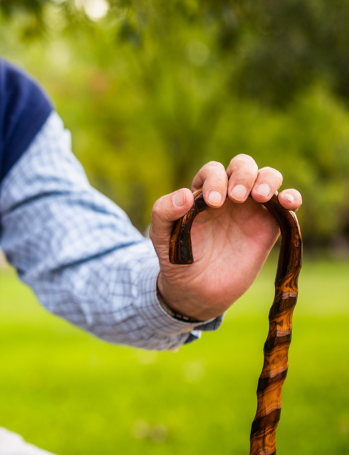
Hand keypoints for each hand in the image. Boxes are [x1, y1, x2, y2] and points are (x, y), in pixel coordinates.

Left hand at [149, 155, 302, 319]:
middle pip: (243, 165)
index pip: (213, 171)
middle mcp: (229, 194)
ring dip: (268, 179)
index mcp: (203, 191)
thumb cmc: (178, 257)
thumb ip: (164, 211)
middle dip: (242, 175)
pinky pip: (287, 204)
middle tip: (236, 197)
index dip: (214, 181)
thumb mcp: (161, 234)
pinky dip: (292, 197)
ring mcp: (252, 208)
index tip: (213, 203)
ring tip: (260, 196)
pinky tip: (289, 202)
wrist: (197, 289)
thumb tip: (185, 194)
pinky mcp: (270, 226)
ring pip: (268, 177)